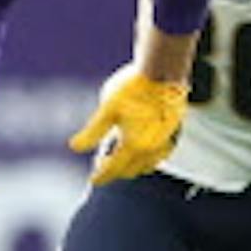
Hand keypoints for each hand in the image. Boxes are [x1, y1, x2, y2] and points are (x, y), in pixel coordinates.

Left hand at [68, 64, 187, 184]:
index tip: (94, 180)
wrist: (163, 70)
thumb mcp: (107, 109)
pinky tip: (144, 150)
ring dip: (134, 166)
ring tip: (122, 158)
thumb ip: (91, 132)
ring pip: (148, 165)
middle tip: (104, 164)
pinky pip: (162, 154)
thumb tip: (75, 147)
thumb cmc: (134, 87)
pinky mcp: (175, 131)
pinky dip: (150, 158)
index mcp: (134, 145)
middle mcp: (152, 149)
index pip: (114, 169)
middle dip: (116, 171)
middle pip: (131, 170)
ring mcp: (166, 141)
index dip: (101, 176)